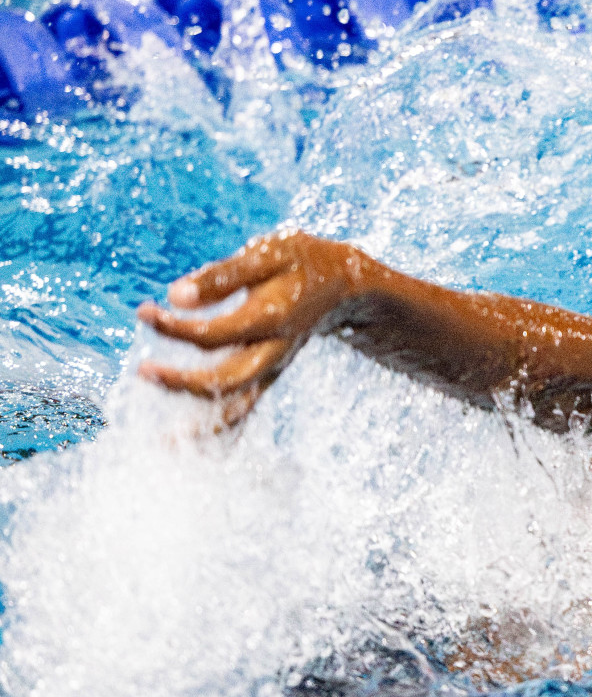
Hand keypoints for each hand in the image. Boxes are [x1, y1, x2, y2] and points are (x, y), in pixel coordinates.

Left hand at [137, 230, 370, 425]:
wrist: (343, 285)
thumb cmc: (300, 262)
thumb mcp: (268, 254)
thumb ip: (223, 275)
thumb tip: (174, 295)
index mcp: (273, 318)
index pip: (216, 334)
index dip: (175, 327)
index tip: (143, 311)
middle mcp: (274, 350)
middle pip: (229, 380)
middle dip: (183, 383)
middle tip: (143, 371)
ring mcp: (273, 367)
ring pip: (240, 406)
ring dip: (202, 425)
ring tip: (163, 441)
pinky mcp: (268, 374)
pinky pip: (245, 410)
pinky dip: (219, 430)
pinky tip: (187, 442)